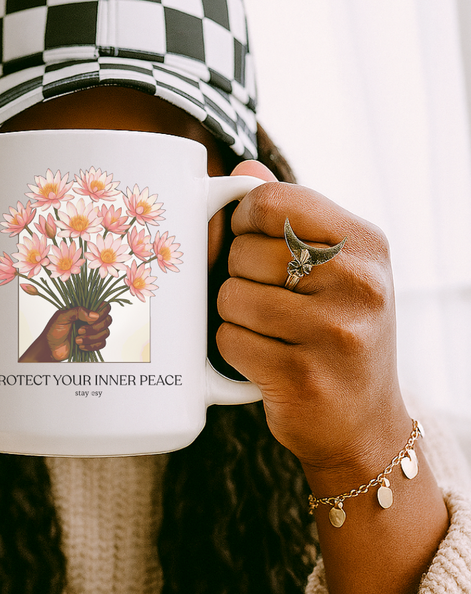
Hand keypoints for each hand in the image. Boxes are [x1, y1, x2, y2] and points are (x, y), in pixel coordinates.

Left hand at [19, 302, 111, 362]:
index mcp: (85, 310)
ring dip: (91, 338)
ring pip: (106, 333)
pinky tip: (80, 346)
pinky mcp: (92, 343)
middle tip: (80, 330)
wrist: (50, 349)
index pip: (104, 306)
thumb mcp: (62, 317)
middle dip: (95, 328)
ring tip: (77, 339)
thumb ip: (77, 312)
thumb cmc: (53, 331)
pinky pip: (102, 344)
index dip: (101, 313)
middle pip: (108, 320)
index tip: (90, 320)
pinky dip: (91, 346)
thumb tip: (94, 315)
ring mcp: (93, 332)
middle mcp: (91, 320)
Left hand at [216, 161, 410, 484]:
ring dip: (232, 315)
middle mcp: (358, 283)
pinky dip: (233, 350)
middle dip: (237, 276)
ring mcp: (333, 332)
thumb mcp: (334, 268)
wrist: (364, 424)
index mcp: (364, 243)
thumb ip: (290, 216)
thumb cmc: (338, 332)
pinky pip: (229, 341)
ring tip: (266, 330)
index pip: (273, 200)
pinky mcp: (302, 376)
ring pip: (230, 297)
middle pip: (243, 252)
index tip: (248, 239)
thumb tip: (242, 170)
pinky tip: (263, 359)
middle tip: (267, 299)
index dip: (243, 220)